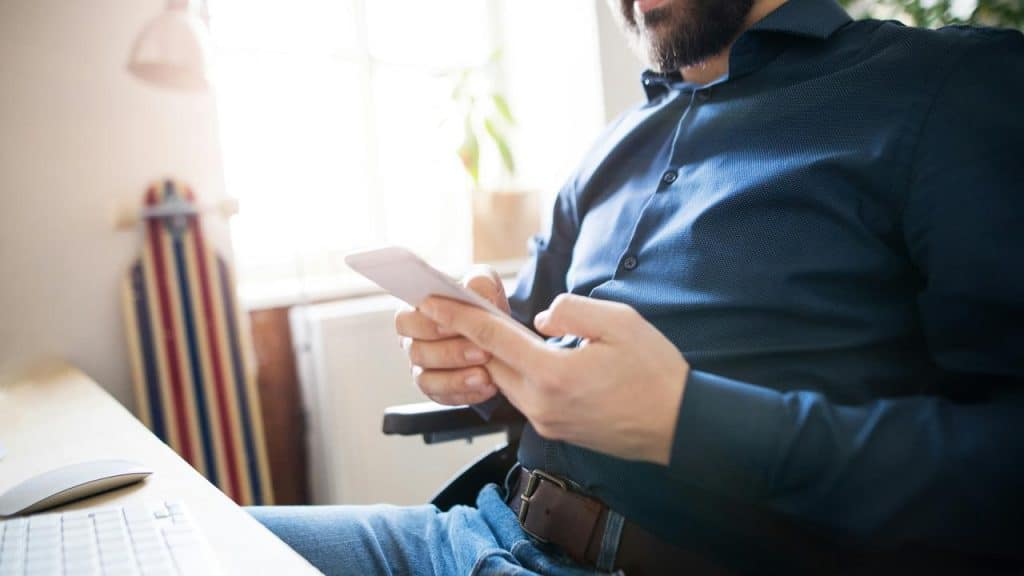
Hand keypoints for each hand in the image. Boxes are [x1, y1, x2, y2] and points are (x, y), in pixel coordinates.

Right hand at [394, 266, 506, 405]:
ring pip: (428, 379)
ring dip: (458, 377)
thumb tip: (474, 292)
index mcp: (414, 313)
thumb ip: (479, 282)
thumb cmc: (482, 303)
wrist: (498, 331)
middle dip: (450, 352)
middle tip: (481, 349)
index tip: (453, 324)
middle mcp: (412, 342)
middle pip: (417, 352)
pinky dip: (466, 393)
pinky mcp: (438, 390)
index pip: (403, 321)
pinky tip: (488, 386)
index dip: (426, 325)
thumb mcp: (485, 285)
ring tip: (486, 372)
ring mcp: (422, 369)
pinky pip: (444, 397)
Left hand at [419, 293, 688, 465]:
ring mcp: (548, 421)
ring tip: (494, 327)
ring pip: (505, 382)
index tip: (431, 302)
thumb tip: (542, 317)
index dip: (458, 317)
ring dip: (496, 356)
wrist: (680, 427)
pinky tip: (526, 356)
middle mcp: (542, 404)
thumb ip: (572, 311)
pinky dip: (517, 373)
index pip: (491, 339)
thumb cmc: (656, 373)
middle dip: (472, 335)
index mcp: (553, 375)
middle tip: (460, 307)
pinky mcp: (557, 429)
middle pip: (490, 363)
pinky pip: (524, 396)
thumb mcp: (620, 322)